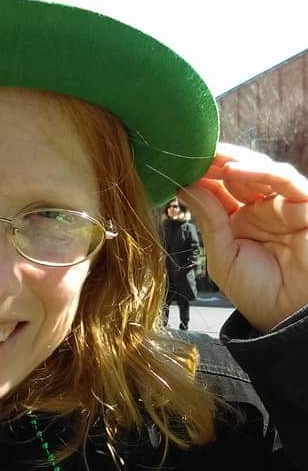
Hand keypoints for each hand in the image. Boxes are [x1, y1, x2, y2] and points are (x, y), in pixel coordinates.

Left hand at [178, 144, 307, 331]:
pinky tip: (233, 170)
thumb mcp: (222, 257)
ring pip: (260, 169)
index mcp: (239, 221)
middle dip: (214, 162)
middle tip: (190, 152)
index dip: (200, 175)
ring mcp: (283, 205)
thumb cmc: (257, 293)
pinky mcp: (305, 206)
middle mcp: (262, 209)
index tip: (176, 164)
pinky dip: (260, 170)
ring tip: (208, 158)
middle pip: (238, 173)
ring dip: (233, 160)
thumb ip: (208, 221)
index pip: (219, 188)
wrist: (286, 318)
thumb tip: (185, 187)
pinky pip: (285, 179)